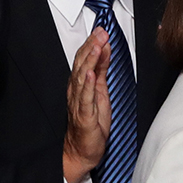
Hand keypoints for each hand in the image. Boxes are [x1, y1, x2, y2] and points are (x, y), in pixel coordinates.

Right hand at [63, 27, 111, 182]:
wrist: (82, 151)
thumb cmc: (91, 124)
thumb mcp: (101, 94)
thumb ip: (101, 72)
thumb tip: (105, 52)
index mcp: (81, 86)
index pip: (85, 60)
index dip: (92, 44)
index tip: (101, 31)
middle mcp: (77, 92)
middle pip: (82, 65)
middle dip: (92, 47)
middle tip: (101, 32)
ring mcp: (79, 103)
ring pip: (82, 78)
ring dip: (89, 60)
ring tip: (97, 46)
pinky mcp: (84, 116)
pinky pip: (85, 98)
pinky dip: (86, 85)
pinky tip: (90, 73)